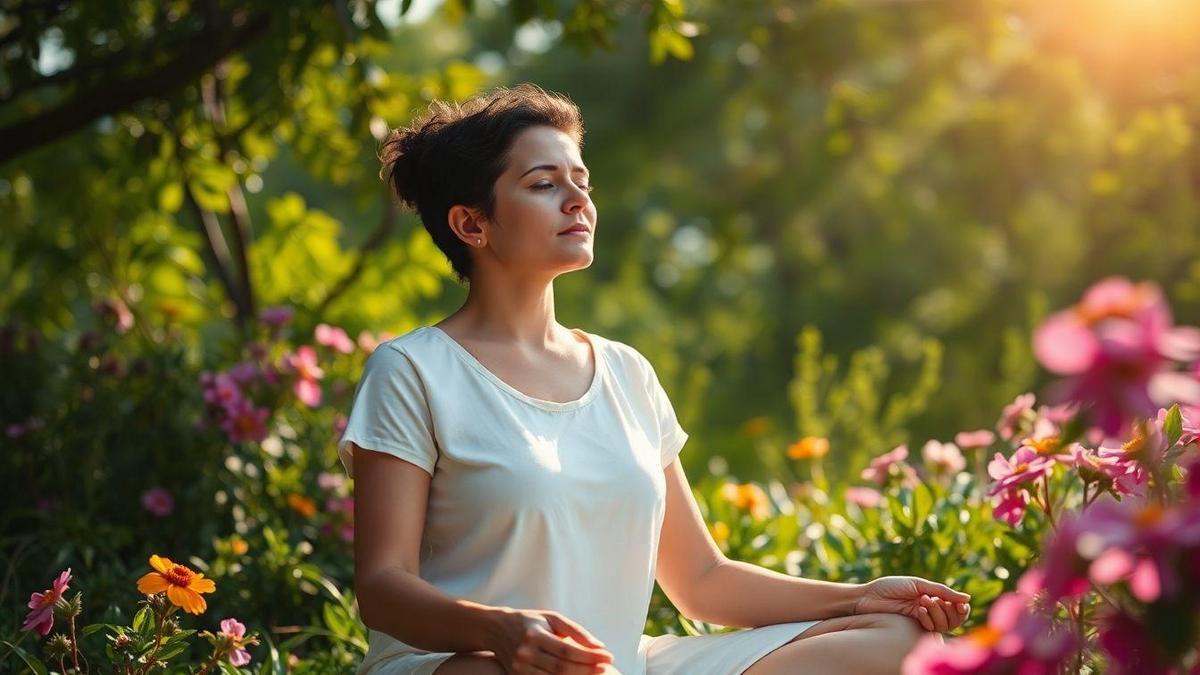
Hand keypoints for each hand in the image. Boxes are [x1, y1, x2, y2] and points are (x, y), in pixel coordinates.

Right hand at [492, 608, 614, 673]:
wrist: (495, 629)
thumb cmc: (530, 621)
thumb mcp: (552, 618)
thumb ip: (575, 631)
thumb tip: (599, 646)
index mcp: (535, 635)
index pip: (567, 650)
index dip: (589, 656)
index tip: (608, 656)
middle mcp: (525, 653)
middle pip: (562, 669)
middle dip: (587, 670)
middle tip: (606, 668)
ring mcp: (519, 668)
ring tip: (595, 674)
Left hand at [853, 576, 970, 632]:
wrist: (869, 597)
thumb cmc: (890, 587)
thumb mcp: (918, 584)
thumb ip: (941, 591)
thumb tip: (967, 598)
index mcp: (932, 598)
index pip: (955, 608)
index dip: (961, 608)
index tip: (963, 604)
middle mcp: (930, 612)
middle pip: (953, 619)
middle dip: (950, 610)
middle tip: (938, 600)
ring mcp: (922, 621)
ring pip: (944, 625)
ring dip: (938, 613)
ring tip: (924, 602)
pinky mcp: (914, 629)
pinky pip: (931, 629)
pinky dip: (929, 619)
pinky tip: (919, 610)